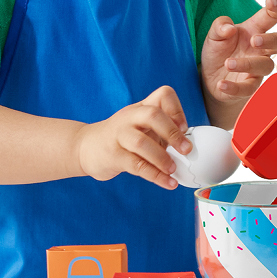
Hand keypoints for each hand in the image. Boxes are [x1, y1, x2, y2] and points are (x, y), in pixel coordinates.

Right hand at [72, 86, 191, 188]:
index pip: (163, 94)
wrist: (87, 147)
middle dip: (172, 132)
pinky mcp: (112, 155)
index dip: (177, 109)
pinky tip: (168, 183)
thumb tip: (190, 148)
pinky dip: (155, 176)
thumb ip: (163, 132)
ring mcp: (119, 135)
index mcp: (142, 107)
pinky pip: (136, 165)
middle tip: (186, 150)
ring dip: (161, 158)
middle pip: (152, 115)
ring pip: (141, 143)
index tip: (185, 128)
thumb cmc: (124, 137)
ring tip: (173, 170)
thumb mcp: (142, 126)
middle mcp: (130, 117)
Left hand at [200, 0, 276, 127]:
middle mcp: (261, 49)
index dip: (276, 8)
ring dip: (247, 64)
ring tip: (228, 63)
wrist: (210, 78)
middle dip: (272, 39)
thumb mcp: (214, 35)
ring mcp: (257, 68)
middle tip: (255, 40)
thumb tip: (229, 27)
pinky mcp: (249, 86)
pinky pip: (248, 88)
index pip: (271, 17)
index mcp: (255, 30)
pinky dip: (234, 87)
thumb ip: (220, 26)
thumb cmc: (219, 51)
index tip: (272, 2)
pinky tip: (222, 84)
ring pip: (265, 65)